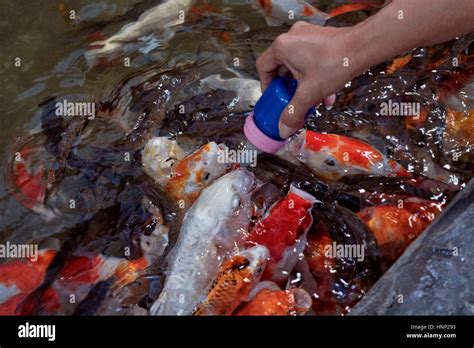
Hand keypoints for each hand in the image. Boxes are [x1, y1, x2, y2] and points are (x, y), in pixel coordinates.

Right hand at [256, 22, 358, 137]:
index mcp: (282, 47)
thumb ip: (293, 113)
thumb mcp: (309, 94)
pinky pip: (310, 58)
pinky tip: (325, 91)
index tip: (274, 96)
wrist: (362, 48)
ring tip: (310, 98)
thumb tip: (283, 129)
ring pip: (297, 64)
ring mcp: (307, 35)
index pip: (263, 66)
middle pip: (280, 66)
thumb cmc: (334, 64)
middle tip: (291, 99)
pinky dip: (313, 75)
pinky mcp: (320, 38)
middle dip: (287, 86)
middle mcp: (292, 37)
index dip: (266, 84)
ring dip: (302, 83)